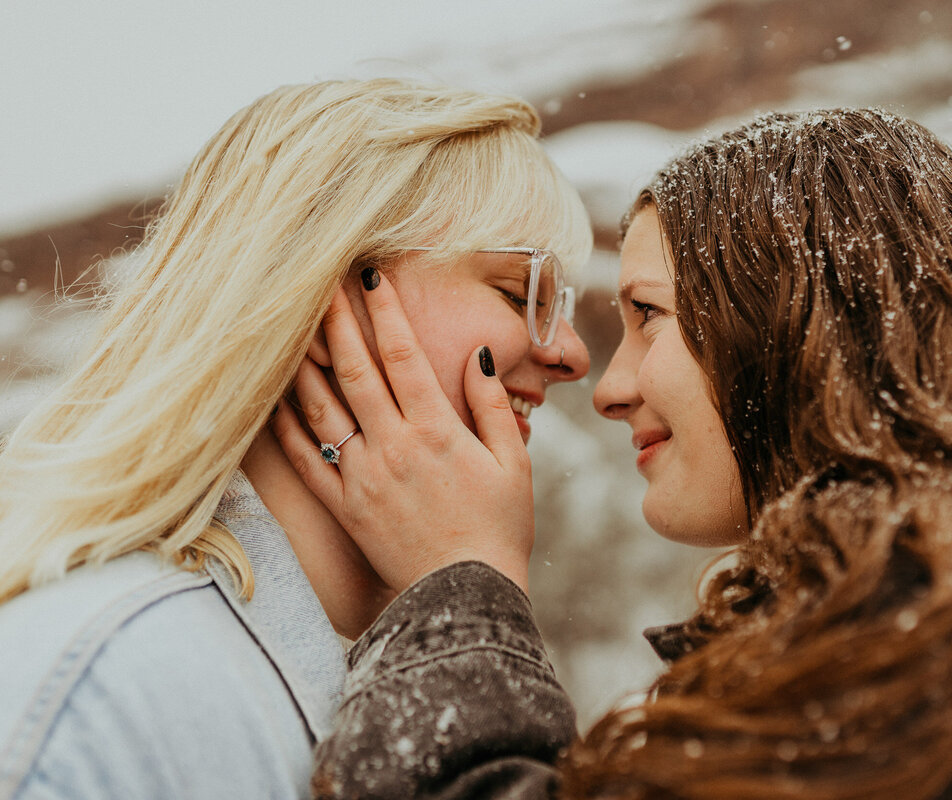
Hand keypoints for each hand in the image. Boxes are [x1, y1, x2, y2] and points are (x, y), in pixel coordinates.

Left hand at [273, 270, 534, 593]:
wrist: (465, 597)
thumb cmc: (500, 528)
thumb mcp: (514, 463)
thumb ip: (493, 405)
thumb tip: (477, 355)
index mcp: (437, 432)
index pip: (404, 357)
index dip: (385, 312)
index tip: (371, 277)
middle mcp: (393, 447)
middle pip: (354, 371)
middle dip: (336, 321)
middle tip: (321, 284)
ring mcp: (363, 477)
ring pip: (321, 409)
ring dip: (304, 363)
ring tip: (290, 327)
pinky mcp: (344, 507)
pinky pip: (305, 460)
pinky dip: (286, 426)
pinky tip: (275, 397)